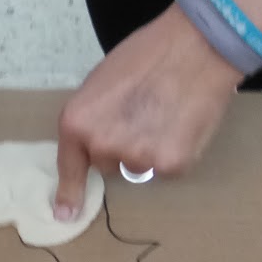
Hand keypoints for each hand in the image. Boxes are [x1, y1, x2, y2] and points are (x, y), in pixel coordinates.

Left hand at [53, 4, 242, 217]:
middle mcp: (101, 146)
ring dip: (149, 150)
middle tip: (143, 114)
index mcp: (77, 123)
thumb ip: (93, 118)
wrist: (197, 46)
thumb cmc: (148, 54)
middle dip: (122, 146)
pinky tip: (184, 122)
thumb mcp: (101, 83)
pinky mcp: (171, 165)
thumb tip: (94, 143)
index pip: (70, 166)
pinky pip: (168, 168)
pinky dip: (177, 151)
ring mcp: (136, 158)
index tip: (64, 215)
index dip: (68, 193)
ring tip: (166, 113)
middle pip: (108, 164)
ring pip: (138, 167)